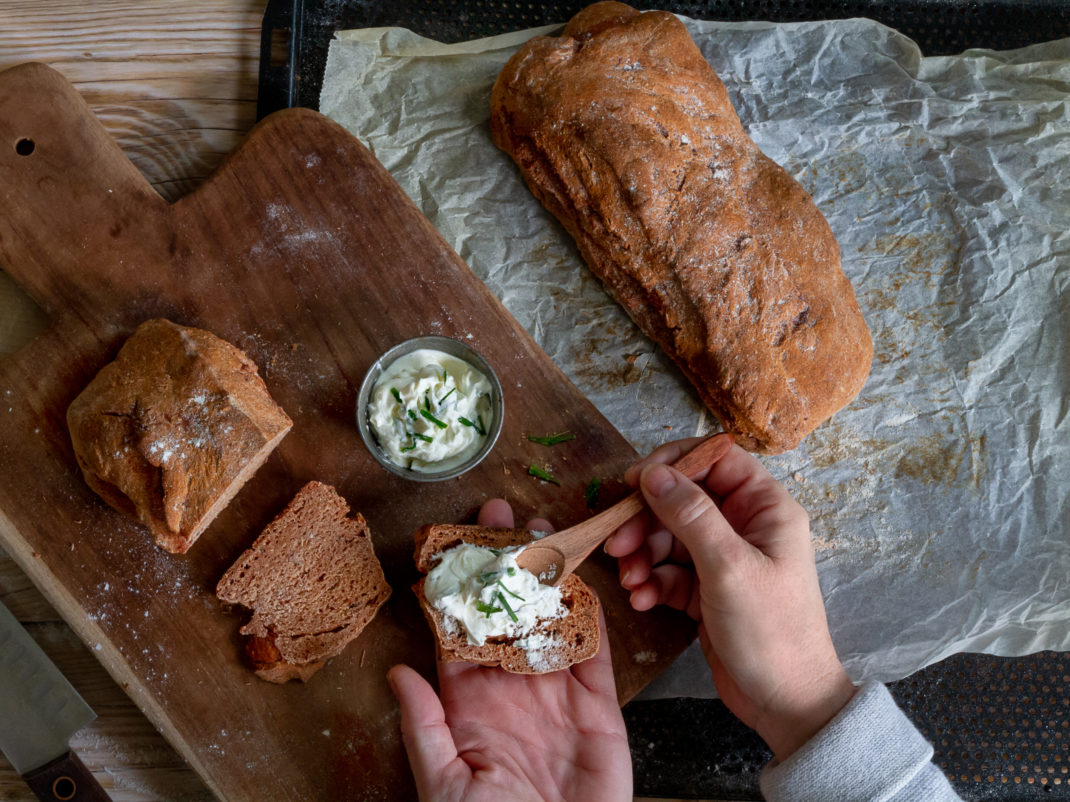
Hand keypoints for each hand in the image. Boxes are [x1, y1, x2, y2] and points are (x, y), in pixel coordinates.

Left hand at [388, 499, 631, 801]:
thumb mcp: (445, 784)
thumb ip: (425, 726)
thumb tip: (397, 671)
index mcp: (471, 703)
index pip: (461, 631)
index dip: (458, 586)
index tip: (453, 543)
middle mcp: (513, 688)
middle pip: (509, 612)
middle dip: (505, 564)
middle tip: (502, 517)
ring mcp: (557, 693)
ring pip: (552, 620)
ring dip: (549, 576)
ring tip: (543, 530)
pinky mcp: (599, 706)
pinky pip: (594, 651)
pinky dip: (590, 615)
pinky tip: (582, 580)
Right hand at [605, 437, 855, 760]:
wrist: (785, 704)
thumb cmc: (771, 632)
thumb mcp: (728, 568)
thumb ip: (690, 516)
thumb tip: (654, 474)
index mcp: (765, 509)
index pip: (716, 460)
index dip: (674, 464)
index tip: (635, 481)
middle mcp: (745, 527)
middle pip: (683, 500)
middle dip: (647, 519)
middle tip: (618, 542)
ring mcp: (724, 560)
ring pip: (670, 537)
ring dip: (642, 554)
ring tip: (630, 579)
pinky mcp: (706, 590)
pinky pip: (669, 571)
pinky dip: (652, 582)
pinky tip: (642, 600)